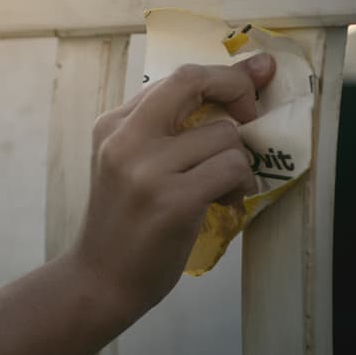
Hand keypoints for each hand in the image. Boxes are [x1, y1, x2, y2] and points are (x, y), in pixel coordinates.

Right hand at [72, 53, 275, 315]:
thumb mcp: (127, 164)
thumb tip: (230, 87)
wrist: (100, 280)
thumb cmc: (123, 223)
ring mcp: (148, 170)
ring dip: (238, 162)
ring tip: (224, 187)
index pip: (177, 77)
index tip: (255, 77)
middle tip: (252, 117)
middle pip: (194, 83)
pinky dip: (241, 183)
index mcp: (113, 125)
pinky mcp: (173, 201)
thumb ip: (166, 128)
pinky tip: (226, 201)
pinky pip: (231, 167)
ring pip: (224, 135)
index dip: (225, 74)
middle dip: (238, 89)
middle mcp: (125, 140)